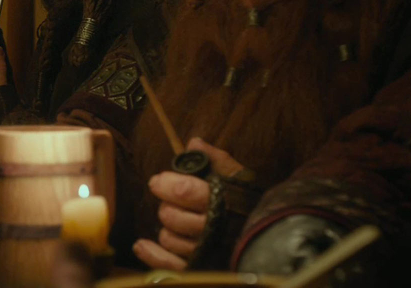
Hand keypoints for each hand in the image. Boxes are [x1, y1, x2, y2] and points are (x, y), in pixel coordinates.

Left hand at [133, 137, 244, 269]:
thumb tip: (194, 143)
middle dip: (167, 205)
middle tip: (170, 201)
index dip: (167, 184)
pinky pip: (170, 266)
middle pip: (172, 216)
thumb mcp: (236, 177)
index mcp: (220, 202)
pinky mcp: (200, 266)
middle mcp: (212, 229)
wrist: (269, 235)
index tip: (158, 181)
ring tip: (174, 222)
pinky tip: (142, 245)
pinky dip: (153, 255)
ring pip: (169, 239)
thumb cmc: (246, 203)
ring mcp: (205, 251)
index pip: (185, 190)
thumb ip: (216, 160)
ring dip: (166, 229)